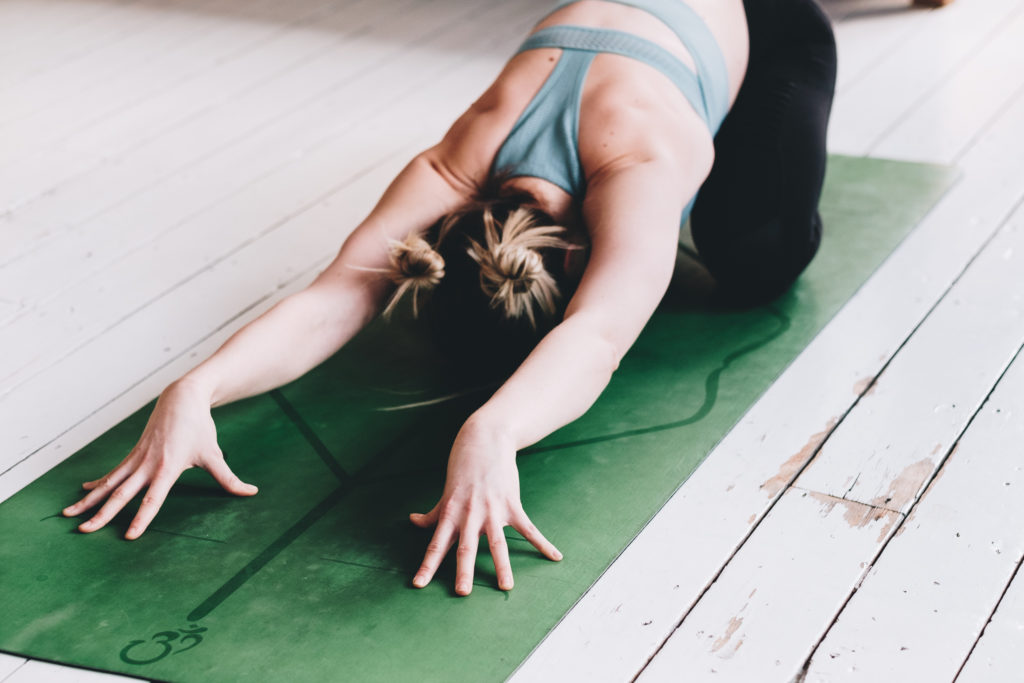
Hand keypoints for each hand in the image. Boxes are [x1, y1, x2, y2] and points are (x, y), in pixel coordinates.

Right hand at [62, 378, 256, 538]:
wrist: (183, 398)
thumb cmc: (200, 428)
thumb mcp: (215, 455)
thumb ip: (229, 479)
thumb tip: (251, 493)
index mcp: (167, 468)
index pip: (153, 499)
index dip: (141, 518)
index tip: (128, 536)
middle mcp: (147, 465)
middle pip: (121, 494)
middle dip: (102, 514)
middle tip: (84, 531)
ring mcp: (137, 458)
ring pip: (109, 483)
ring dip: (89, 500)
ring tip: (69, 515)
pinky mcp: (133, 453)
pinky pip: (113, 472)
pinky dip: (98, 483)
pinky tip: (83, 491)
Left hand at [409, 419, 561, 595]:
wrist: (485, 441)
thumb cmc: (463, 469)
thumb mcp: (446, 492)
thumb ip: (433, 513)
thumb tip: (413, 521)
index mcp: (451, 514)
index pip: (436, 545)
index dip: (427, 565)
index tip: (419, 585)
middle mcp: (469, 515)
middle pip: (465, 547)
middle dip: (464, 571)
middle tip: (462, 592)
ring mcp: (492, 510)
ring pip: (496, 543)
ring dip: (502, 566)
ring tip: (506, 586)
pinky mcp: (512, 504)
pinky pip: (528, 528)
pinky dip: (542, 543)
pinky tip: (555, 556)